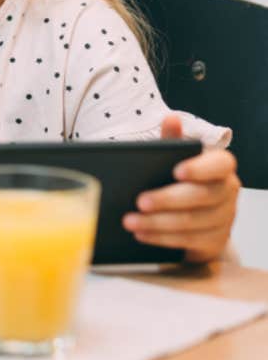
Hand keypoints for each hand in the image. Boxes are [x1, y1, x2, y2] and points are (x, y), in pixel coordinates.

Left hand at [122, 114, 240, 262]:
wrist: (194, 218)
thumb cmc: (180, 180)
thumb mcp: (174, 159)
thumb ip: (172, 141)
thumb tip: (171, 118)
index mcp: (220, 166)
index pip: (221, 164)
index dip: (200, 168)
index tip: (176, 170)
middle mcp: (228, 191)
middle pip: (202, 196)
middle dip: (167, 200)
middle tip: (139, 201)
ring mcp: (225, 218)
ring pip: (192, 223)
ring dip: (158, 223)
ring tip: (130, 221)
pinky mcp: (216, 241)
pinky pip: (189, 241)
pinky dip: (162, 238)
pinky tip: (141, 234)